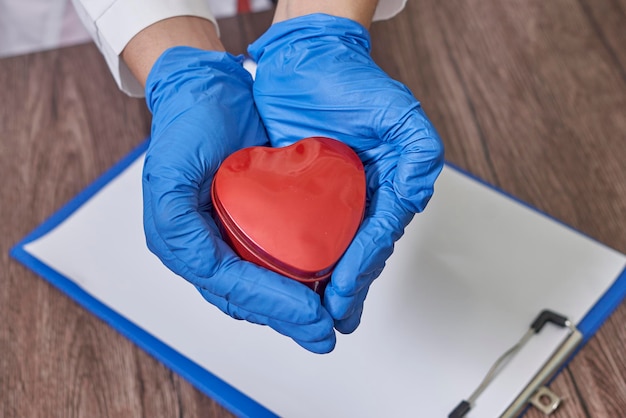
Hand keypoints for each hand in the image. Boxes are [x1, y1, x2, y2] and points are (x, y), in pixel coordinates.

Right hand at [142, 46, 335, 352]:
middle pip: (246, 298)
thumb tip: (207, 269)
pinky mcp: (251, 224)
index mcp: (180, 242)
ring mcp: (227, 238)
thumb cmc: (186, 124)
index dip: (270, 303)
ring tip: (328, 319)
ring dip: (293, 307)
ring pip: (262, 288)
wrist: (207, 90)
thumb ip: (179, 223)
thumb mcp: (170, 174)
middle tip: (323, 333)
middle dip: (287, 318)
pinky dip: (297, 277)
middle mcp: (203, 248)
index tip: (311, 313)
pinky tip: (324, 283)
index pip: (229, 285)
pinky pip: (274, 260)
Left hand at [249, 14, 443, 333]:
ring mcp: (326, 199)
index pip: (376, 238)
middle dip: (346, 290)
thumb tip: (411, 199)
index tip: (341, 293)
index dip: (360, 269)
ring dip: (321, 285)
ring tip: (311, 314)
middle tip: (332, 319)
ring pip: (328, 251)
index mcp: (387, 189)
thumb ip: (418, 156)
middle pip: (356, 254)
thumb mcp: (399, 116)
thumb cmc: (350, 82)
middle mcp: (359, 199)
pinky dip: (293, 258)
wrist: (304, 60)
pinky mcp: (294, 192)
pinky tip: (286, 279)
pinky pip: (295, 231)